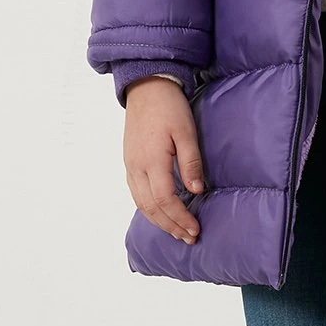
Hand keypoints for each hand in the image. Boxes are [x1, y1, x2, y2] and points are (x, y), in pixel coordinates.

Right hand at [123, 77, 205, 243]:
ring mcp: (130, 165)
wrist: (146, 87)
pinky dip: (148, 208)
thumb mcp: (186, 132)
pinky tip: (160, 213)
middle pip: (151, 207)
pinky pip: (136, 193)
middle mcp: (136, 167)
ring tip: (177, 231)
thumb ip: (191, 163)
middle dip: (170, 225)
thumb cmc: (169, 107)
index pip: (165, 200)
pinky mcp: (129, 162)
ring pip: (141, 203)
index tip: (195, 229)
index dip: (180, 218)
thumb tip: (197, 191)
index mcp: (151, 160)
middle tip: (189, 237)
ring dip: (159, 220)